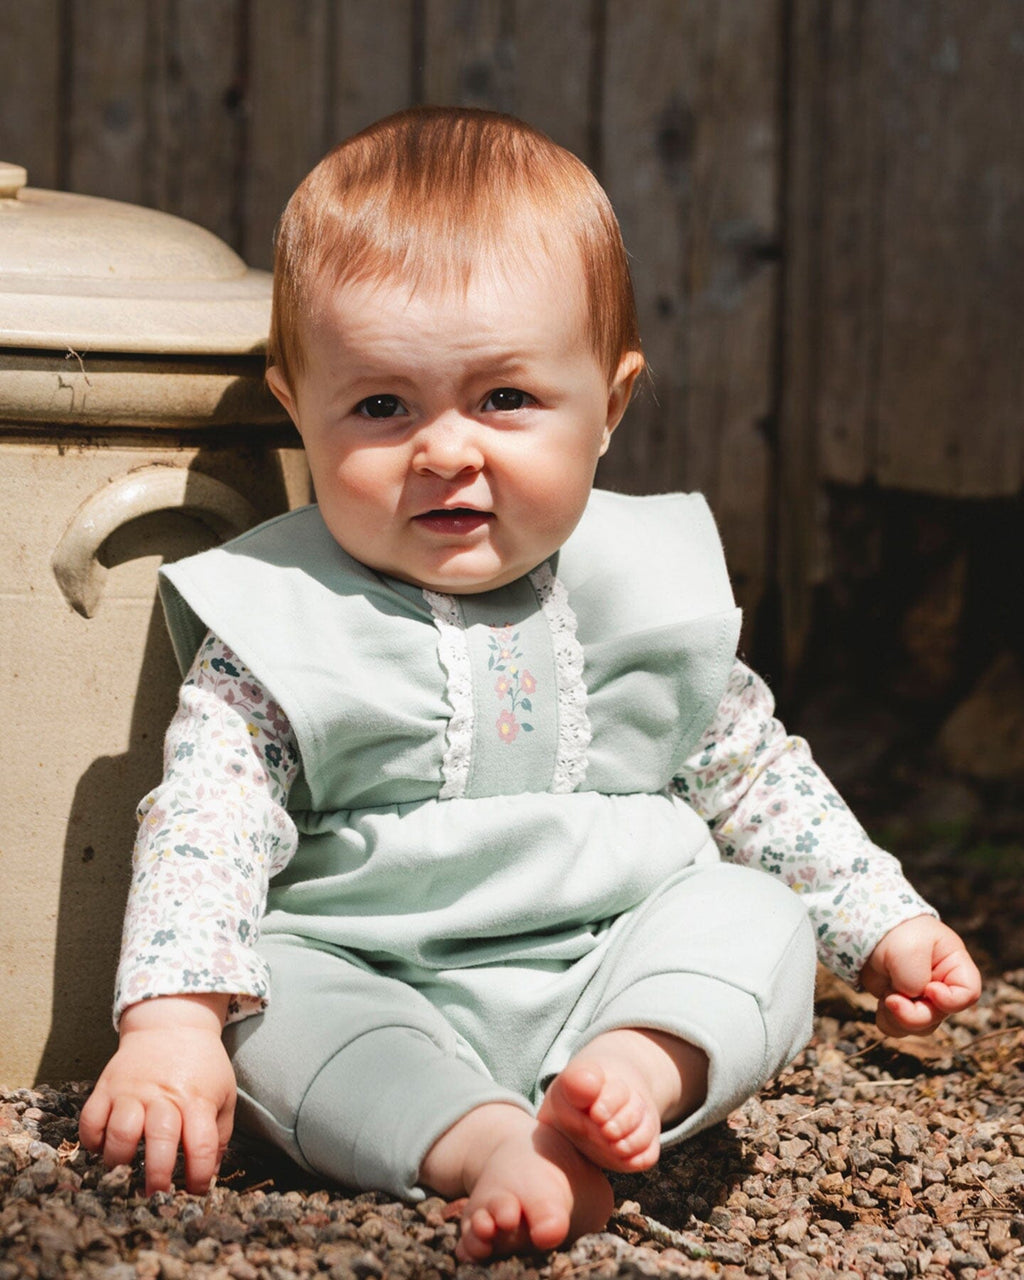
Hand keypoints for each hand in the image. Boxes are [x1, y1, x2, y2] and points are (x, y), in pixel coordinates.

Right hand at [79, 993, 235, 1194]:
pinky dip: (92, 1140)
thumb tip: (210, 1174)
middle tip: (156, 1195)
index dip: (198, 1176)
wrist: (173, 1025)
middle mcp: (163, 1096)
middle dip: (158, 1177)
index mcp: (197, 1099)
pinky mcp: (107, 1086)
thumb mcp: (223, 1093)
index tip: (194, 1192)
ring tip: (126, 1172)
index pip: (201, 1145)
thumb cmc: (201, 1066)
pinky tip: (102, 1148)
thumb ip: (219, 1134)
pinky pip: (90, 1120)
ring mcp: (132, 1091)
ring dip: (121, 1161)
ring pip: (120, 1132)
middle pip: (159, 1141)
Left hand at [860, 915, 981, 1037]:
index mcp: (955, 966)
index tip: (929, 989)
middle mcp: (943, 985)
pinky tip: (881, 1003)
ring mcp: (922, 998)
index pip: (969, 994)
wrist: (867, 928)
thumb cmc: (896, 933)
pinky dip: (889, 1020)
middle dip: (915, 1015)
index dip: (951, 1001)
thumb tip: (909, 1000)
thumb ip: (914, 979)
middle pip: (940, 1015)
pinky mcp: (902, 1004)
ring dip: (900, 1019)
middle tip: (892, 1000)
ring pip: (921, 1026)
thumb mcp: (908, 951)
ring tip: (886, 998)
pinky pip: (900, 1027)